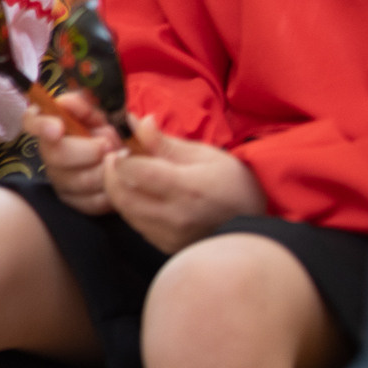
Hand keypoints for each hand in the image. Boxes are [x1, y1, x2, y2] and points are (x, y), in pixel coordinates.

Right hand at [23, 92, 122, 214]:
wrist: (127, 161)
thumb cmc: (109, 133)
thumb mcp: (102, 114)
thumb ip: (84, 105)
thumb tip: (65, 102)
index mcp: (54, 127)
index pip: (31, 121)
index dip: (39, 125)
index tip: (57, 128)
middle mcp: (50, 155)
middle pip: (56, 155)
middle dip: (88, 151)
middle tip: (110, 145)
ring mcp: (61, 181)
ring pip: (77, 181)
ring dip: (105, 170)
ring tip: (121, 160)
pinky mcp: (75, 202)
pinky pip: (90, 202)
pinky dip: (110, 191)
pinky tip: (119, 181)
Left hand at [103, 115, 267, 252]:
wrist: (257, 223)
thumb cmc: (234, 183)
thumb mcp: (205, 155)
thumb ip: (164, 142)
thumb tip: (136, 121)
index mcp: (187, 188)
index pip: (134, 173)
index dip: (119, 159)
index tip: (120, 149)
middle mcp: (175, 216)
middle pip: (121, 195)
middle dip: (110, 174)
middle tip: (116, 159)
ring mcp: (169, 235)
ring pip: (124, 212)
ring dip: (118, 191)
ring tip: (129, 174)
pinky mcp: (166, 246)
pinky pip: (136, 224)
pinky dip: (131, 207)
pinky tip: (141, 194)